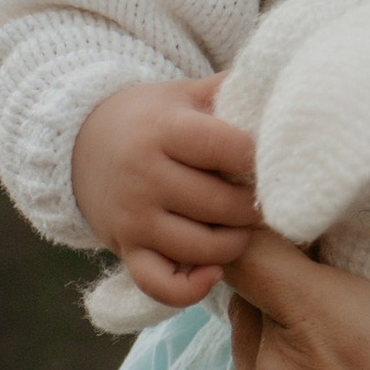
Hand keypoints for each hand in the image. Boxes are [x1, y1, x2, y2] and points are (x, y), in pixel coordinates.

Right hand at [72, 77, 257, 309]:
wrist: (79, 145)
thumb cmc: (150, 118)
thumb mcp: (184, 93)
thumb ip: (231, 88)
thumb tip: (290, 80)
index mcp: (164, 130)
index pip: (228, 149)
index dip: (262, 160)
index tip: (279, 165)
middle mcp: (144, 176)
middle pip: (222, 204)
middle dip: (257, 207)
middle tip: (270, 202)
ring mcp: (133, 218)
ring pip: (201, 248)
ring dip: (236, 244)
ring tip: (246, 228)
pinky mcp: (125, 250)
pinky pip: (160, 285)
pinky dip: (191, 289)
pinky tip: (213, 272)